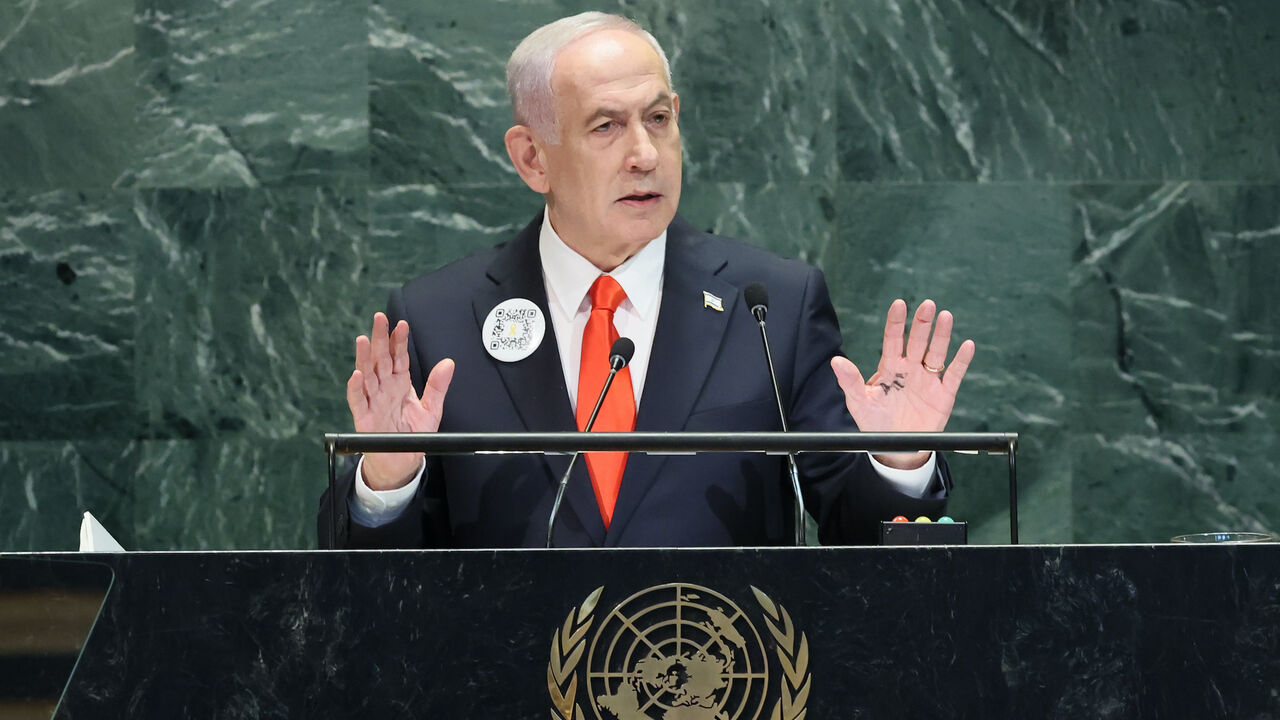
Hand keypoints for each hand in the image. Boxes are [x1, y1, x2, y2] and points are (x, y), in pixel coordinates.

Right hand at [346, 312, 454, 489]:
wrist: (402, 462)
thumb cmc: (413, 434)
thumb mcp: (432, 409)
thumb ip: (438, 386)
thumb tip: (449, 363)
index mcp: (400, 383)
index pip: (398, 357)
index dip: (400, 341)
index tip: (402, 325)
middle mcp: (384, 388)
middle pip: (380, 360)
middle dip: (380, 339)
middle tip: (380, 319)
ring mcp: (373, 401)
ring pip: (367, 375)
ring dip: (364, 358)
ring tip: (364, 340)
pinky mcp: (364, 417)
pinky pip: (358, 400)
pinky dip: (356, 388)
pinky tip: (357, 375)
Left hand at [830, 299, 974, 469]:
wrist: (894, 447)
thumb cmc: (874, 422)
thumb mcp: (859, 402)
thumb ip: (850, 381)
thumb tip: (836, 361)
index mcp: (890, 366)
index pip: (893, 339)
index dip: (896, 322)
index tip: (899, 304)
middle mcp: (910, 368)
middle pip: (918, 341)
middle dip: (922, 323)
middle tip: (928, 305)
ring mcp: (928, 379)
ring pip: (937, 352)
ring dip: (942, 335)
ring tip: (946, 317)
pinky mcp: (944, 394)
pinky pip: (955, 374)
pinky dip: (962, 361)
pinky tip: (967, 345)